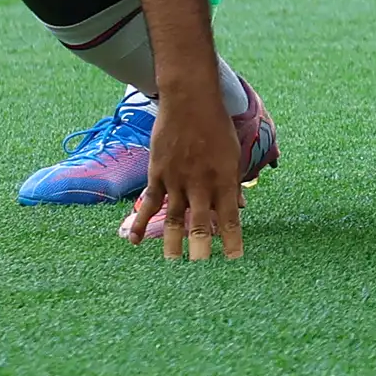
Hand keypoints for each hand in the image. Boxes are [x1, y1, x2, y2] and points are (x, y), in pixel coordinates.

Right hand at [122, 87, 246, 259]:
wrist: (190, 101)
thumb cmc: (217, 125)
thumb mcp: (233, 153)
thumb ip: (234, 183)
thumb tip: (240, 208)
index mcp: (224, 179)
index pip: (231, 218)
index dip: (233, 241)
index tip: (235, 262)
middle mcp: (201, 183)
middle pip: (201, 224)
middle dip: (201, 251)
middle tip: (201, 275)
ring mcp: (177, 180)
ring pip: (175, 218)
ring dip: (174, 244)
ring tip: (174, 267)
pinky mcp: (157, 175)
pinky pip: (148, 204)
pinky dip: (141, 223)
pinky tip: (135, 242)